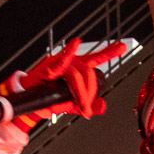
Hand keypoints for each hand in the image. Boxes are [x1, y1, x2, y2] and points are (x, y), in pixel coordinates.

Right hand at [3, 38, 126, 130]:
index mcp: (79, 68)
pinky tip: (75, 43)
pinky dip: (67, 55)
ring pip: (77, 74)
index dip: (109, 52)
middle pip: (89, 73)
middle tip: (86, 110)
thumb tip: (103, 107)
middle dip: (90, 93)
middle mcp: (72, 62)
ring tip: (81, 107)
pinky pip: (60, 62)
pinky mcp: (48, 66)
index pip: (97, 58)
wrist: (31, 104)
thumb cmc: (51, 100)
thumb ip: (89, 105)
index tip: (122, 48)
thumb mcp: (74, 105)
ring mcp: (60, 63)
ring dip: (81, 93)